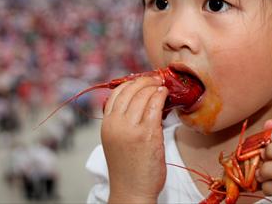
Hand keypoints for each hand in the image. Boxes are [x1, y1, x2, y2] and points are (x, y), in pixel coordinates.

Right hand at [101, 76, 168, 203]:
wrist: (132, 191)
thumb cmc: (128, 168)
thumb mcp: (116, 140)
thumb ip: (121, 121)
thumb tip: (137, 100)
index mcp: (107, 124)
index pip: (116, 93)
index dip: (131, 83)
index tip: (143, 81)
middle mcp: (116, 124)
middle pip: (130, 90)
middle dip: (145, 81)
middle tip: (156, 79)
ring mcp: (131, 128)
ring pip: (144, 95)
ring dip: (154, 86)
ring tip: (162, 86)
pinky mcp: (148, 134)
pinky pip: (155, 106)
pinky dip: (161, 96)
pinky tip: (165, 95)